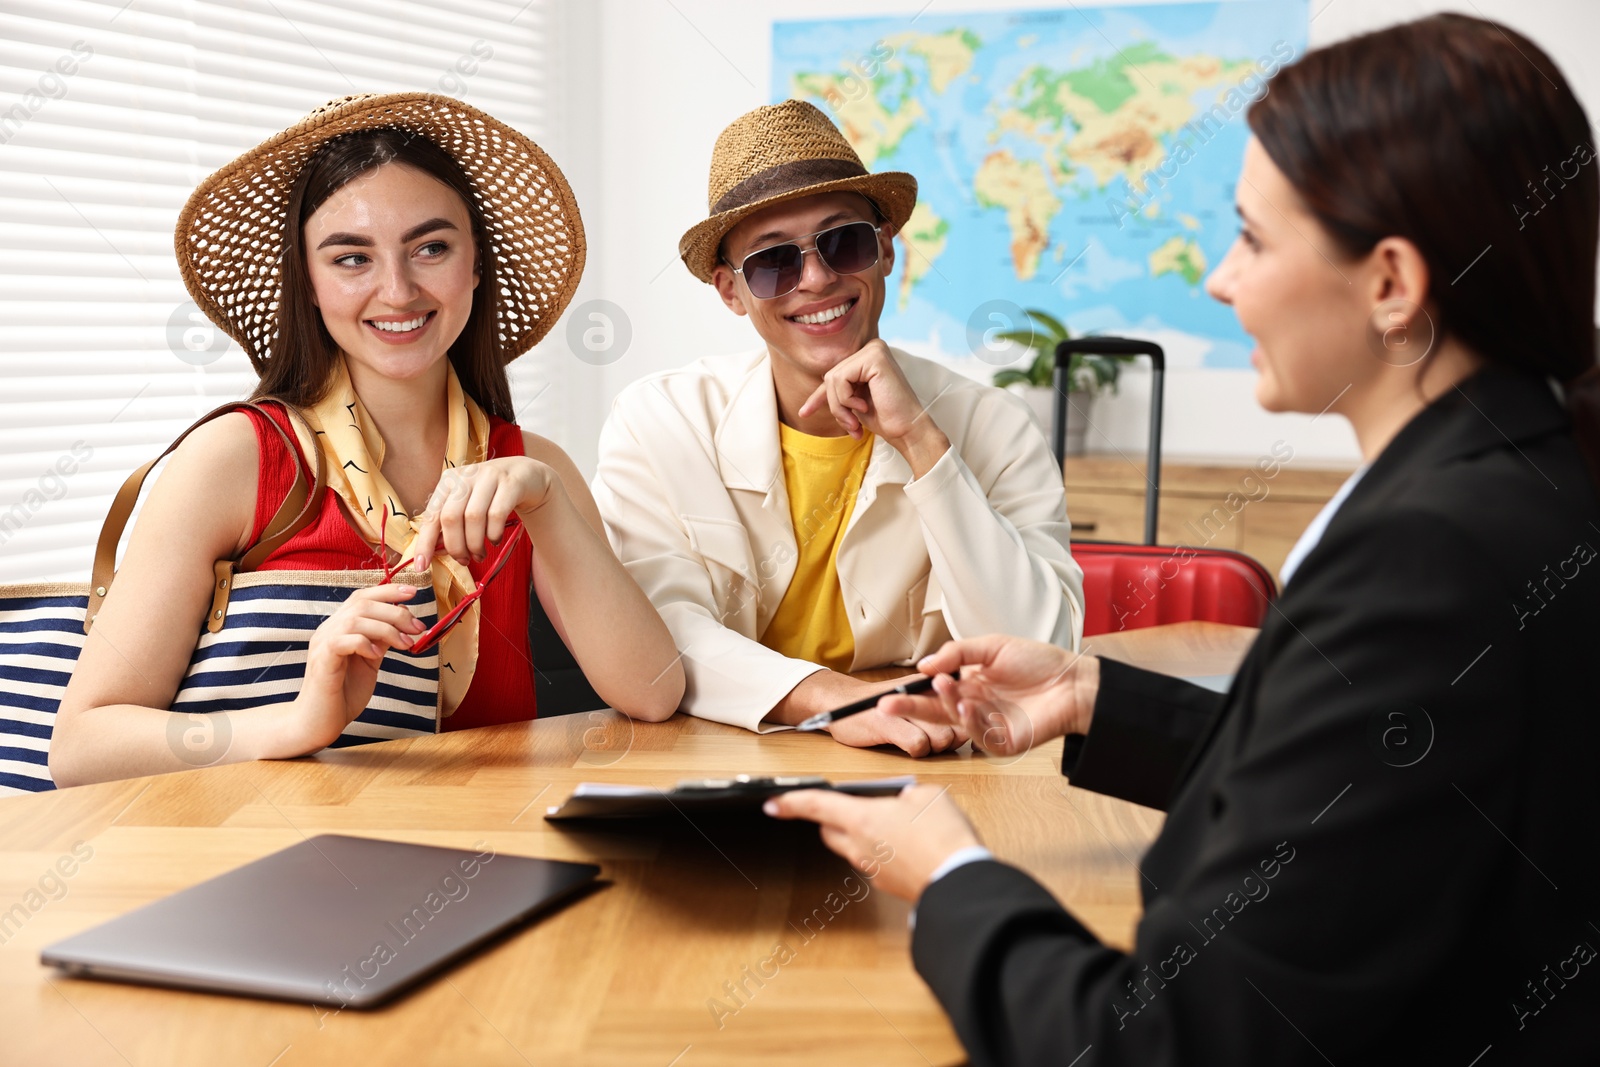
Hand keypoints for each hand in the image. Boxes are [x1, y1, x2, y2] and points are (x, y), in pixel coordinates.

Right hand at [288, 584, 423, 752]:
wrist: (318, 723)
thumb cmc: (344, 693)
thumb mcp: (370, 661)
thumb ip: (381, 641)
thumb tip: (403, 623)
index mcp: (340, 627)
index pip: (362, 597)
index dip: (388, 590)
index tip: (413, 592)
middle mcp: (329, 630)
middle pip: (362, 604)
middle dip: (395, 612)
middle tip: (418, 627)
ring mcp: (323, 644)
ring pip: (355, 619)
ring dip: (386, 628)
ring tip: (405, 644)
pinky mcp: (322, 662)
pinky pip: (341, 641)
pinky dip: (364, 643)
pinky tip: (376, 656)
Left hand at [411, 457, 557, 569]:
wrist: (526, 476)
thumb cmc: (491, 496)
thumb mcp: (467, 504)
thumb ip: (450, 524)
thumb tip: (434, 552)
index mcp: (449, 481)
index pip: (431, 515)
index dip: (425, 543)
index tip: (422, 566)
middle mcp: (466, 475)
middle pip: (451, 517)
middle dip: (456, 546)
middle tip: (464, 561)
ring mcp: (489, 476)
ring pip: (474, 517)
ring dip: (476, 544)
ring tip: (480, 554)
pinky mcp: (510, 483)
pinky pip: (497, 515)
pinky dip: (494, 534)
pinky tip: (495, 540)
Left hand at [764, 784, 981, 900]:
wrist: (959, 881)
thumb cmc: (944, 837)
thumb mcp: (927, 796)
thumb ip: (907, 794)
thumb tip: (904, 801)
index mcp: (863, 819)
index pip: (816, 806)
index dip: (791, 802)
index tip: (772, 803)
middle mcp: (860, 847)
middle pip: (830, 830)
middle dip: (832, 817)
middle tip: (853, 805)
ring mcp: (872, 869)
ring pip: (852, 847)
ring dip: (860, 833)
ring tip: (891, 822)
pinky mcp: (888, 884)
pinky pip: (873, 862)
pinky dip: (880, 850)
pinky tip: (905, 844)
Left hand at [797, 340, 949, 474]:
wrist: (907, 430)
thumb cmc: (886, 419)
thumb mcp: (854, 404)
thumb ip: (838, 393)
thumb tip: (810, 399)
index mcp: (869, 357)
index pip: (835, 376)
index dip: (818, 397)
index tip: (803, 414)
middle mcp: (872, 348)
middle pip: (831, 376)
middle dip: (835, 406)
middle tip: (852, 427)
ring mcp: (873, 349)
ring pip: (832, 378)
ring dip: (840, 406)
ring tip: (856, 422)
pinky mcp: (874, 356)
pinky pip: (840, 378)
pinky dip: (846, 399)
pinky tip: (864, 406)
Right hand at [826, 703, 967, 756]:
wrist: (841, 702)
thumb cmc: (880, 704)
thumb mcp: (911, 697)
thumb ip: (938, 708)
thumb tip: (966, 728)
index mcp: (930, 685)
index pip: (961, 706)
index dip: (961, 721)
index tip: (951, 727)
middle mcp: (922, 693)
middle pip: (956, 726)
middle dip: (949, 738)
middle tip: (930, 735)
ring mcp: (905, 708)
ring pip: (942, 738)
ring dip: (932, 746)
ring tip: (913, 738)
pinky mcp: (889, 724)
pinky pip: (919, 745)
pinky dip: (914, 749)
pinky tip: (901, 742)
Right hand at [876, 635, 1098, 756]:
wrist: (1073, 681)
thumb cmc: (1038, 662)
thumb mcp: (992, 646)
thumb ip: (957, 653)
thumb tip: (926, 666)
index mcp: (970, 684)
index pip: (934, 690)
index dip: (913, 691)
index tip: (890, 691)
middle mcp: (975, 706)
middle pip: (935, 710)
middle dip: (909, 708)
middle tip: (885, 706)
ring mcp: (987, 725)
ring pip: (954, 721)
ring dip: (945, 705)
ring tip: (943, 685)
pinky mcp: (1003, 743)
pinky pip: (978, 736)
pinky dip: (969, 721)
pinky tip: (967, 705)